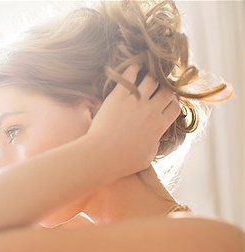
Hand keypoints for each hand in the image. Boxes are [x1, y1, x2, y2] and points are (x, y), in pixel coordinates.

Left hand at [84, 63, 180, 182]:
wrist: (102, 155)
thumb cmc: (123, 161)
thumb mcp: (147, 157)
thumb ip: (155, 144)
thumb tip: (157, 139)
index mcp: (159, 126)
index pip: (174, 107)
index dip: (172, 103)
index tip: (165, 102)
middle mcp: (151, 110)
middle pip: (167, 91)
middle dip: (165, 88)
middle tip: (158, 86)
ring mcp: (135, 101)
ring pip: (152, 80)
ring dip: (152, 76)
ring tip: (149, 72)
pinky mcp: (118, 96)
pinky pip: (130, 75)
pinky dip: (135, 67)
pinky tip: (135, 65)